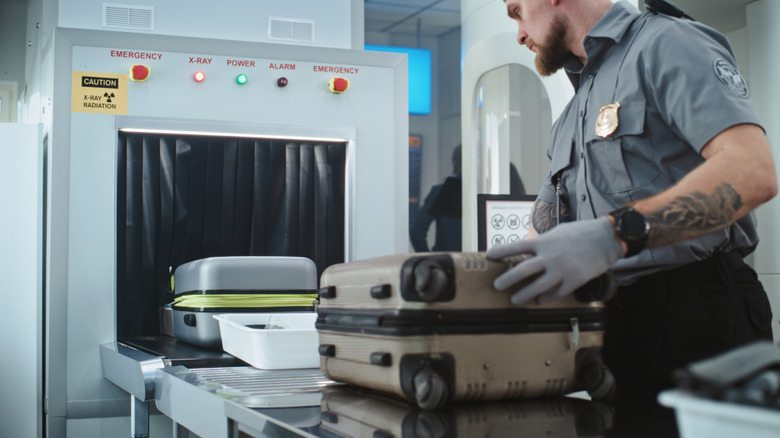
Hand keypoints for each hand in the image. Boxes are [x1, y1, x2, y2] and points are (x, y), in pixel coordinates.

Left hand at [486, 216, 622, 304]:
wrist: (605, 238)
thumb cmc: (581, 232)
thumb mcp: (557, 232)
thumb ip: (542, 243)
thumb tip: (528, 250)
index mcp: (545, 241)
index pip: (517, 246)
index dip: (501, 251)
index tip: (489, 256)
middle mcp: (550, 256)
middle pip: (523, 270)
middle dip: (507, 279)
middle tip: (496, 286)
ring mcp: (562, 270)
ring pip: (538, 287)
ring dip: (524, 294)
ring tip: (514, 300)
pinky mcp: (574, 280)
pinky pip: (556, 293)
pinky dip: (546, 297)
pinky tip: (540, 300)